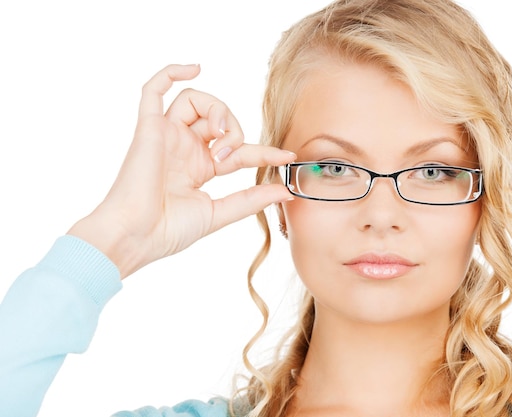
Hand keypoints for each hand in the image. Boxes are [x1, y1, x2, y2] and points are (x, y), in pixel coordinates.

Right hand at [68, 64, 295, 277]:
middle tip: (229, 155)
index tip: (287, 156)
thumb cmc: (168, 230)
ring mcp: (166, 136)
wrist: (136, 236)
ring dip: (216, 110)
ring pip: (195, 100)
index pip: (239, 149)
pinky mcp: (148, 128)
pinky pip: (154, 89)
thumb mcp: (219, 213)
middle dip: (235, 130)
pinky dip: (172, 72)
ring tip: (217, 135)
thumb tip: (285, 192)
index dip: (264, 151)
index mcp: (199, 168)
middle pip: (219, 117)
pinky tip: (195, 69)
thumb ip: (250, 200)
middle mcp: (184, 148)